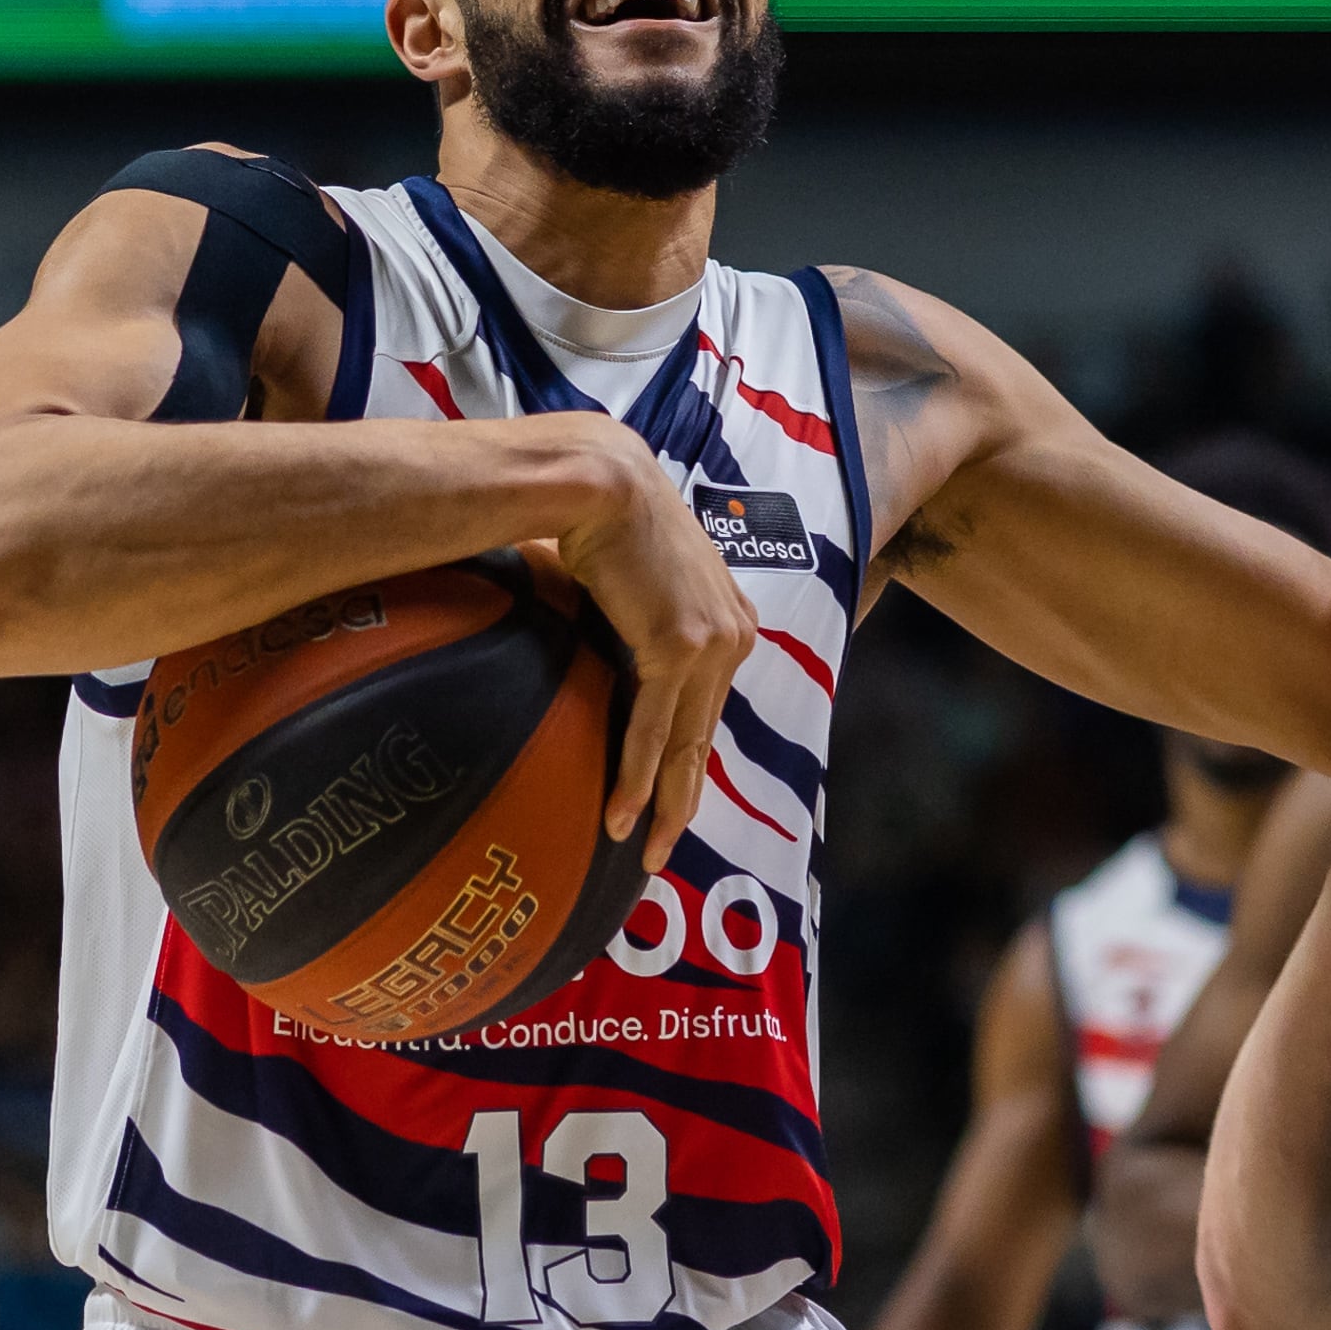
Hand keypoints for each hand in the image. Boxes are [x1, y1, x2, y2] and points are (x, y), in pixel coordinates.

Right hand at [548, 425, 758, 870]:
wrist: (599, 478)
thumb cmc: (601, 517)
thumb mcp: (635, 579)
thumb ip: (634, 619)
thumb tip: (599, 637)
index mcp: (728, 617)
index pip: (707, 705)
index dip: (688, 757)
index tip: (670, 800)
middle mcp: (732, 633)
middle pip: (704, 734)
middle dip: (683, 798)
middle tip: (661, 849)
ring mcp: (712, 642)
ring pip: (685, 742)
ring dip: (663, 804)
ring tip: (645, 852)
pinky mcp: (681, 647)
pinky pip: (653, 727)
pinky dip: (636, 776)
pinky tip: (622, 816)